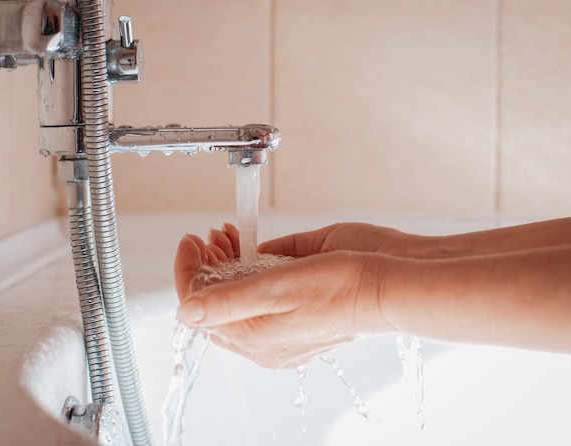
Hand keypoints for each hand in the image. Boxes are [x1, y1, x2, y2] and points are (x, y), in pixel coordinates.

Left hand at [174, 224, 392, 369]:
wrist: (388, 281)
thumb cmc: (340, 290)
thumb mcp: (278, 292)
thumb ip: (228, 302)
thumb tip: (186, 312)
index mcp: (256, 340)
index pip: (203, 310)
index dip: (188, 275)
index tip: (189, 243)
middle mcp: (265, 331)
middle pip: (217, 300)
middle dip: (204, 266)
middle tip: (205, 239)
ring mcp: (279, 311)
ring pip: (236, 289)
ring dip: (222, 260)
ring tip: (222, 234)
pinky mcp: (294, 292)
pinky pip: (260, 280)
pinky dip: (244, 259)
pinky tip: (241, 240)